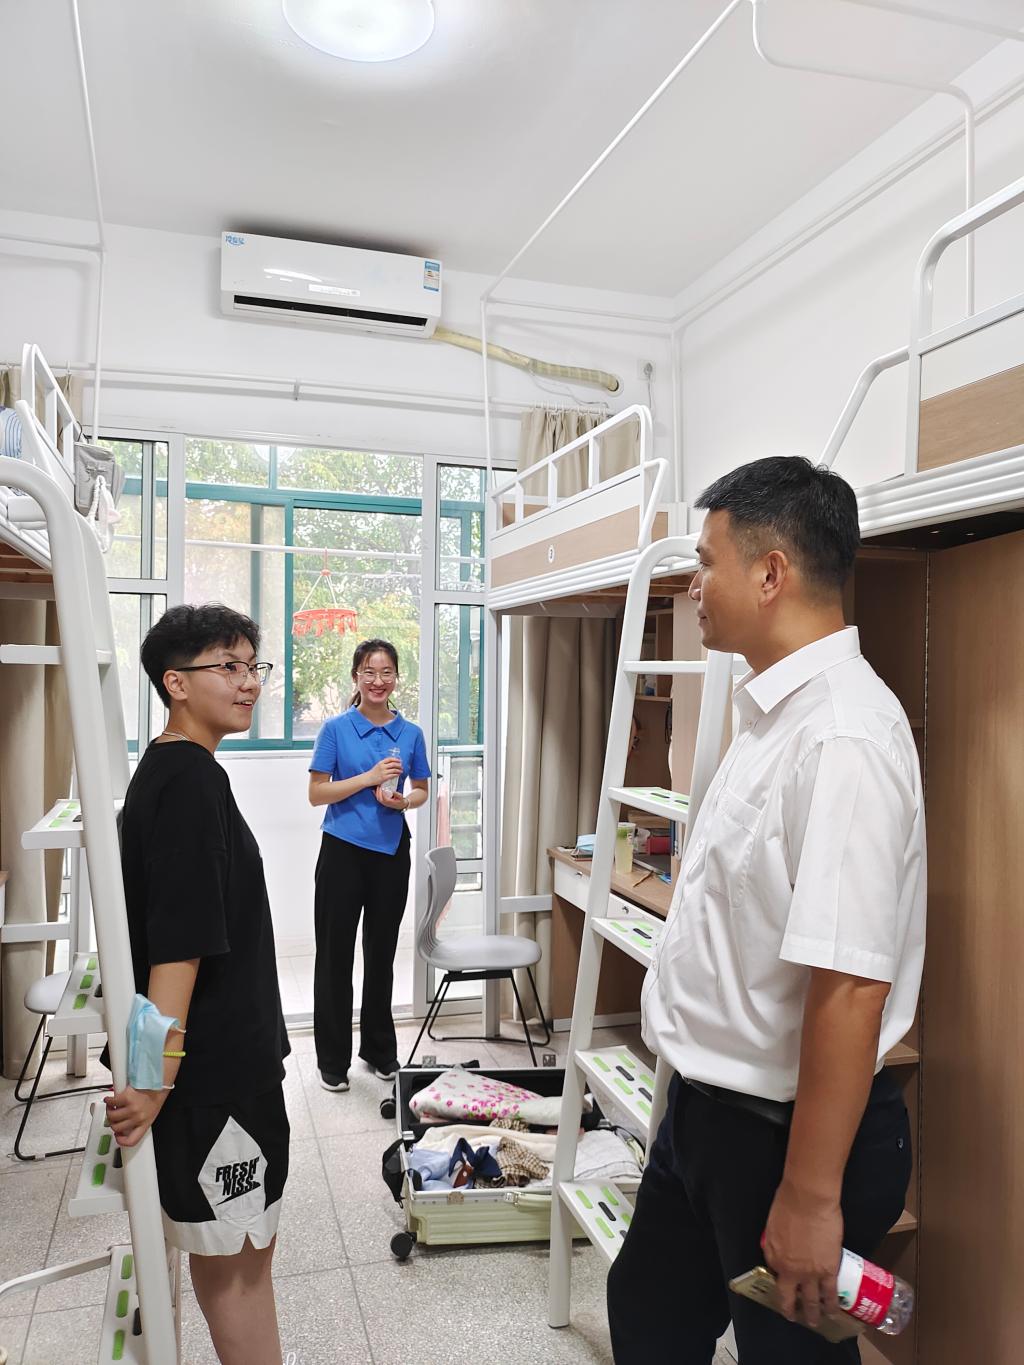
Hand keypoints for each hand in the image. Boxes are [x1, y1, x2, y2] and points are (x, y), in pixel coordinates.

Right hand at [104, 1084, 167, 1147]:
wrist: (159, 1080)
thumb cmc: (156, 1094)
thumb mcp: (151, 1112)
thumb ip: (140, 1120)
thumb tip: (127, 1125)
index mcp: (146, 1123)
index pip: (132, 1140)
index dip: (121, 1141)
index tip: (117, 1136)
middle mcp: (139, 1118)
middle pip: (117, 1127)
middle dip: (113, 1122)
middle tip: (113, 1115)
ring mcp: (133, 1108)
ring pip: (112, 1116)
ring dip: (109, 1111)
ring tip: (112, 1106)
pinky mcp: (127, 1097)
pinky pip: (111, 1103)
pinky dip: (108, 1101)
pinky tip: (110, 1099)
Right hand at [365, 757, 401, 787]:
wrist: (368, 778)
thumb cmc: (374, 772)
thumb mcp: (378, 765)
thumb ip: (384, 764)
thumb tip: (393, 763)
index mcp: (381, 762)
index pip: (390, 759)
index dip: (396, 759)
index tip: (399, 760)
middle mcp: (382, 766)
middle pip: (393, 764)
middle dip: (399, 765)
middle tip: (401, 766)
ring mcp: (383, 772)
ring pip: (394, 770)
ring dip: (399, 770)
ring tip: (401, 771)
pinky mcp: (384, 777)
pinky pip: (393, 775)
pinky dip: (397, 774)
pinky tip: (398, 774)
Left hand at [375, 785, 407, 809]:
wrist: (400, 805)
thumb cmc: (400, 801)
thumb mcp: (401, 797)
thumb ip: (397, 794)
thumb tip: (393, 791)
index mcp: (389, 802)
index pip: (384, 798)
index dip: (382, 793)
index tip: (382, 788)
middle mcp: (385, 803)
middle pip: (379, 798)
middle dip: (378, 792)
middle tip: (379, 786)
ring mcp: (384, 803)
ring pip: (378, 798)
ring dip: (376, 792)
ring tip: (377, 787)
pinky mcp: (383, 802)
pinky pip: (378, 798)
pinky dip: (376, 794)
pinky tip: (374, 790)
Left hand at [763, 1180, 842, 1328]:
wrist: (809, 1199)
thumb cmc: (787, 1205)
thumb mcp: (771, 1227)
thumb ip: (774, 1245)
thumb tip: (779, 1254)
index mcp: (774, 1258)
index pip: (775, 1276)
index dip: (780, 1282)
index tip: (783, 1289)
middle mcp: (791, 1271)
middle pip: (790, 1296)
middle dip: (792, 1310)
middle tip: (794, 1318)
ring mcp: (811, 1273)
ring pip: (812, 1300)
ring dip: (813, 1313)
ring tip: (815, 1322)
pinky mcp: (830, 1271)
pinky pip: (831, 1293)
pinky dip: (831, 1305)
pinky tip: (833, 1311)